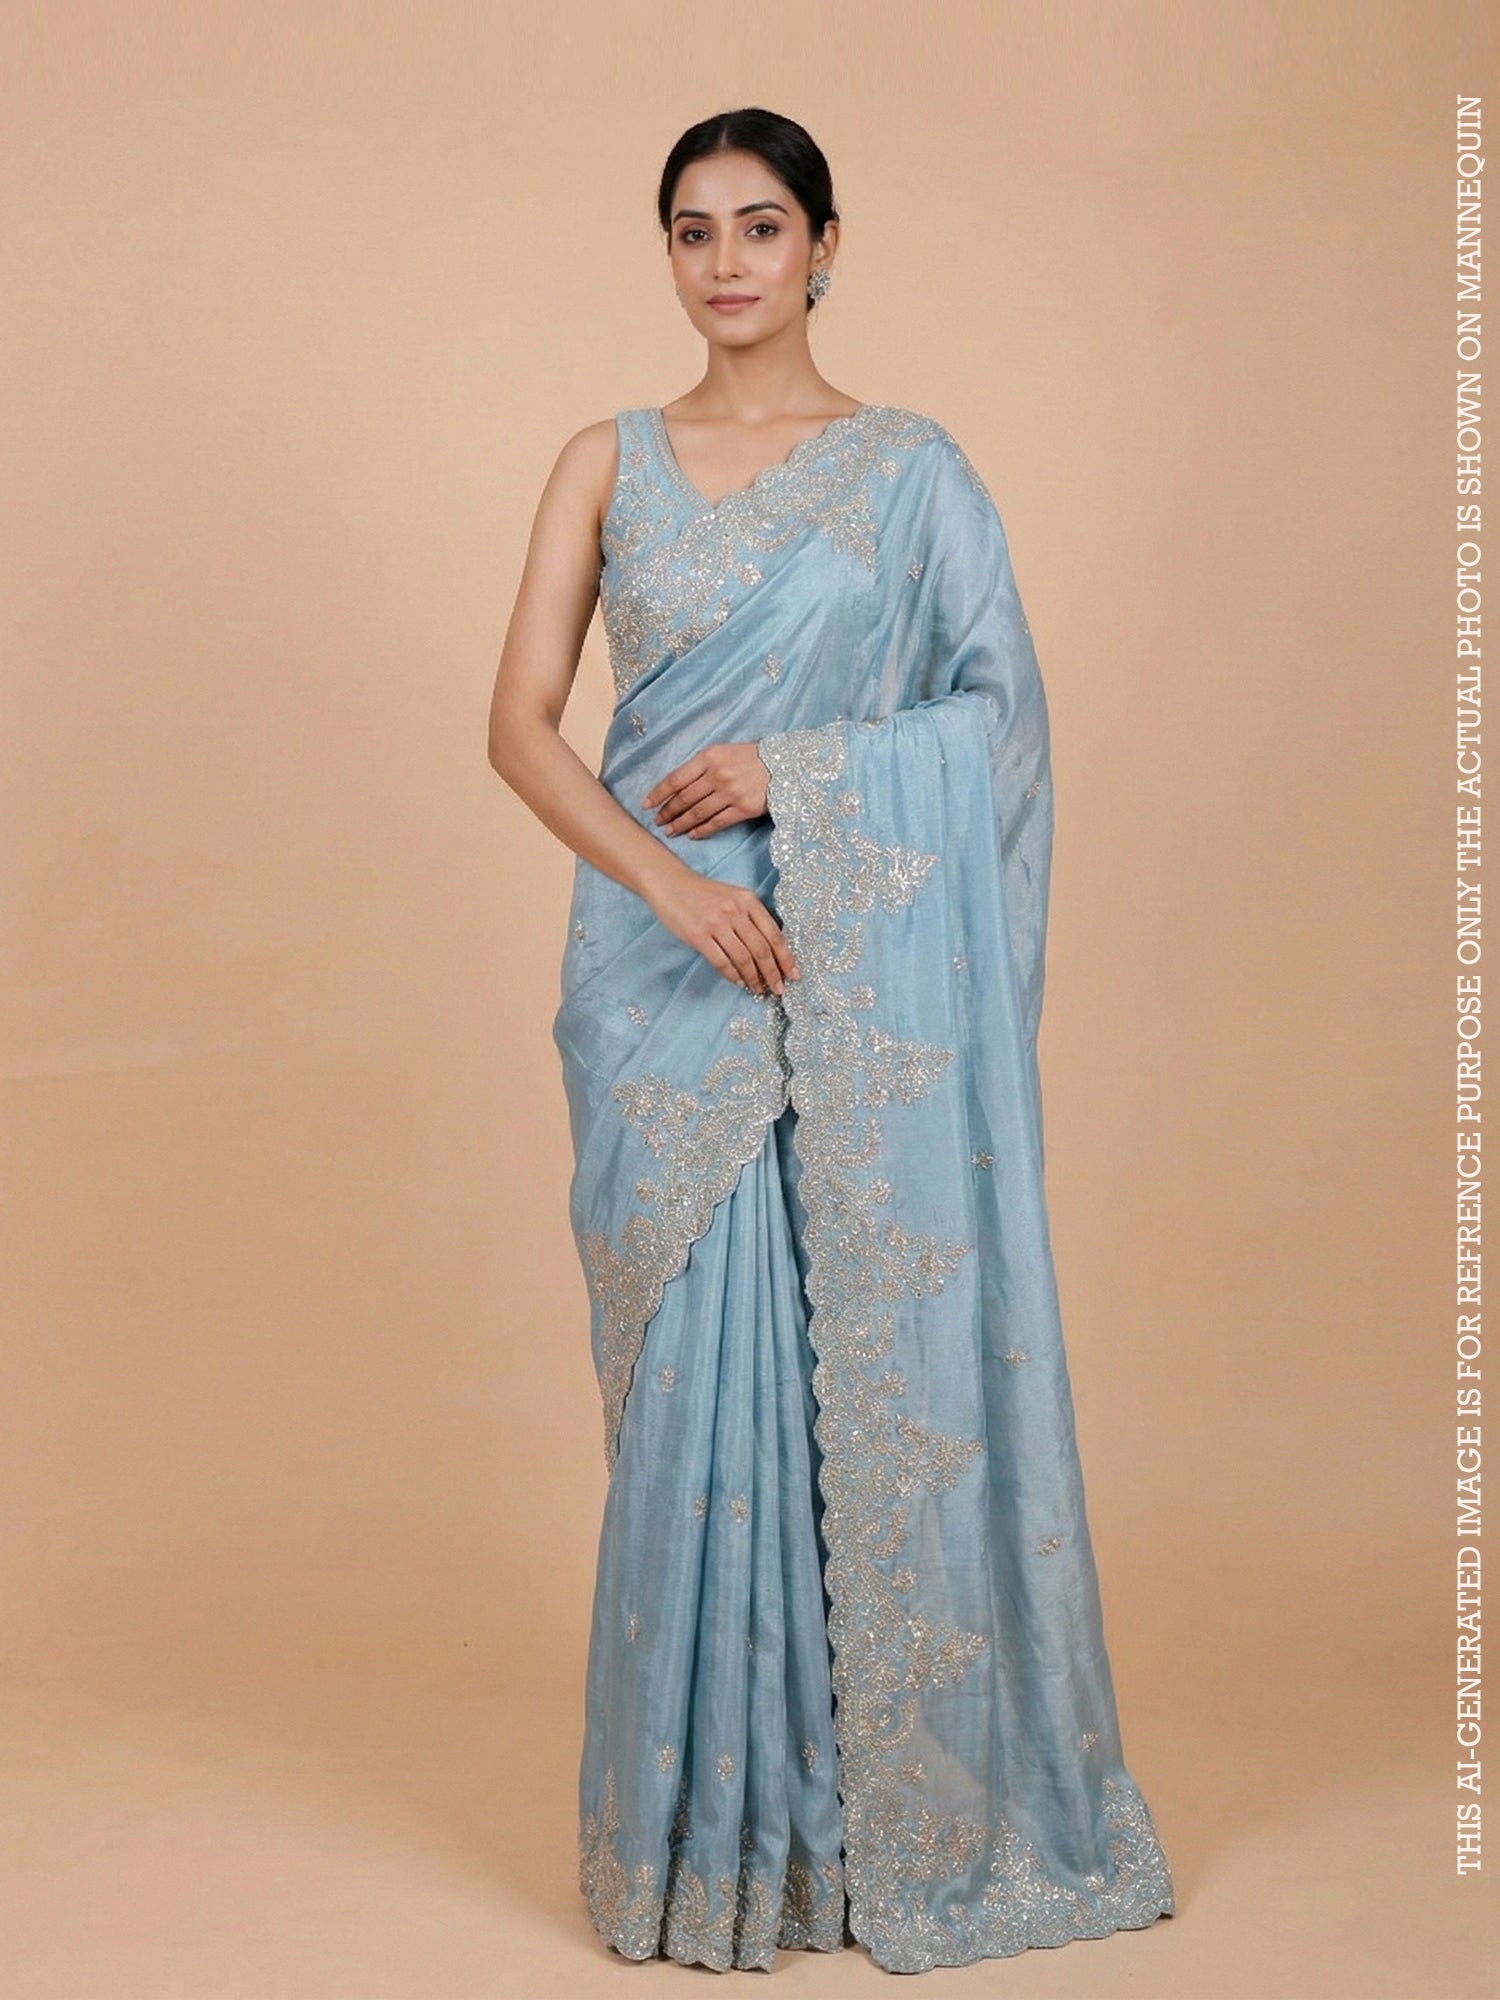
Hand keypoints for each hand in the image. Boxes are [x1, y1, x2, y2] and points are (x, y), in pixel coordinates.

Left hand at [643, 740, 768, 838]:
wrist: (785, 766)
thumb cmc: (751, 758)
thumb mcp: (723, 752)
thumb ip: (702, 766)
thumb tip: (678, 786)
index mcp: (709, 757)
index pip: (676, 778)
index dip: (659, 793)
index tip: (646, 804)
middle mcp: (717, 774)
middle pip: (684, 798)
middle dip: (667, 811)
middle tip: (657, 820)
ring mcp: (730, 793)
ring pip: (697, 813)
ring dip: (680, 824)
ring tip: (670, 831)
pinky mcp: (743, 809)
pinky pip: (716, 823)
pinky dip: (701, 830)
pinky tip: (692, 835)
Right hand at [646, 867, 798, 995]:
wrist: (670, 883)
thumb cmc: (703, 893)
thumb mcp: (733, 896)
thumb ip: (751, 916)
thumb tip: (769, 949)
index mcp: (748, 900)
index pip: (774, 934)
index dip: (786, 957)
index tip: (793, 974)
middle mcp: (735, 911)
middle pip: (761, 949)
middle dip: (773, 973)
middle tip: (778, 989)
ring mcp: (716, 923)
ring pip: (743, 958)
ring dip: (753, 978)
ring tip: (758, 989)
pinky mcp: (698, 935)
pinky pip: (721, 961)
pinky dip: (732, 974)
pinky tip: (738, 981)